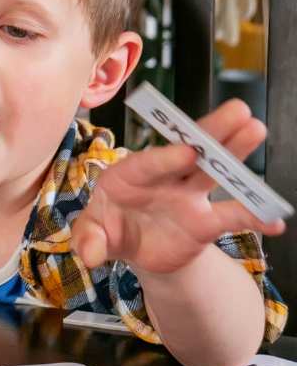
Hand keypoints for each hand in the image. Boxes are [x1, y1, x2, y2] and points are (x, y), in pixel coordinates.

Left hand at [72, 98, 285, 275]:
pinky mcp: (205, 220)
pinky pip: (231, 216)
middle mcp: (162, 178)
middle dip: (211, 130)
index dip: (167, 156)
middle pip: (189, 149)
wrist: (134, 248)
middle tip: (238, 110)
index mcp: (128, 174)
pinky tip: (276, 220)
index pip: (148, 162)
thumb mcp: (93, 233)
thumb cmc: (109, 228)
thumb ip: (89, 239)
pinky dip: (253, 217)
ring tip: (257, 130)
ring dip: (236, 151)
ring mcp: (187, 195)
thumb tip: (89, 255)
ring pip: (214, 170)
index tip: (189, 151)